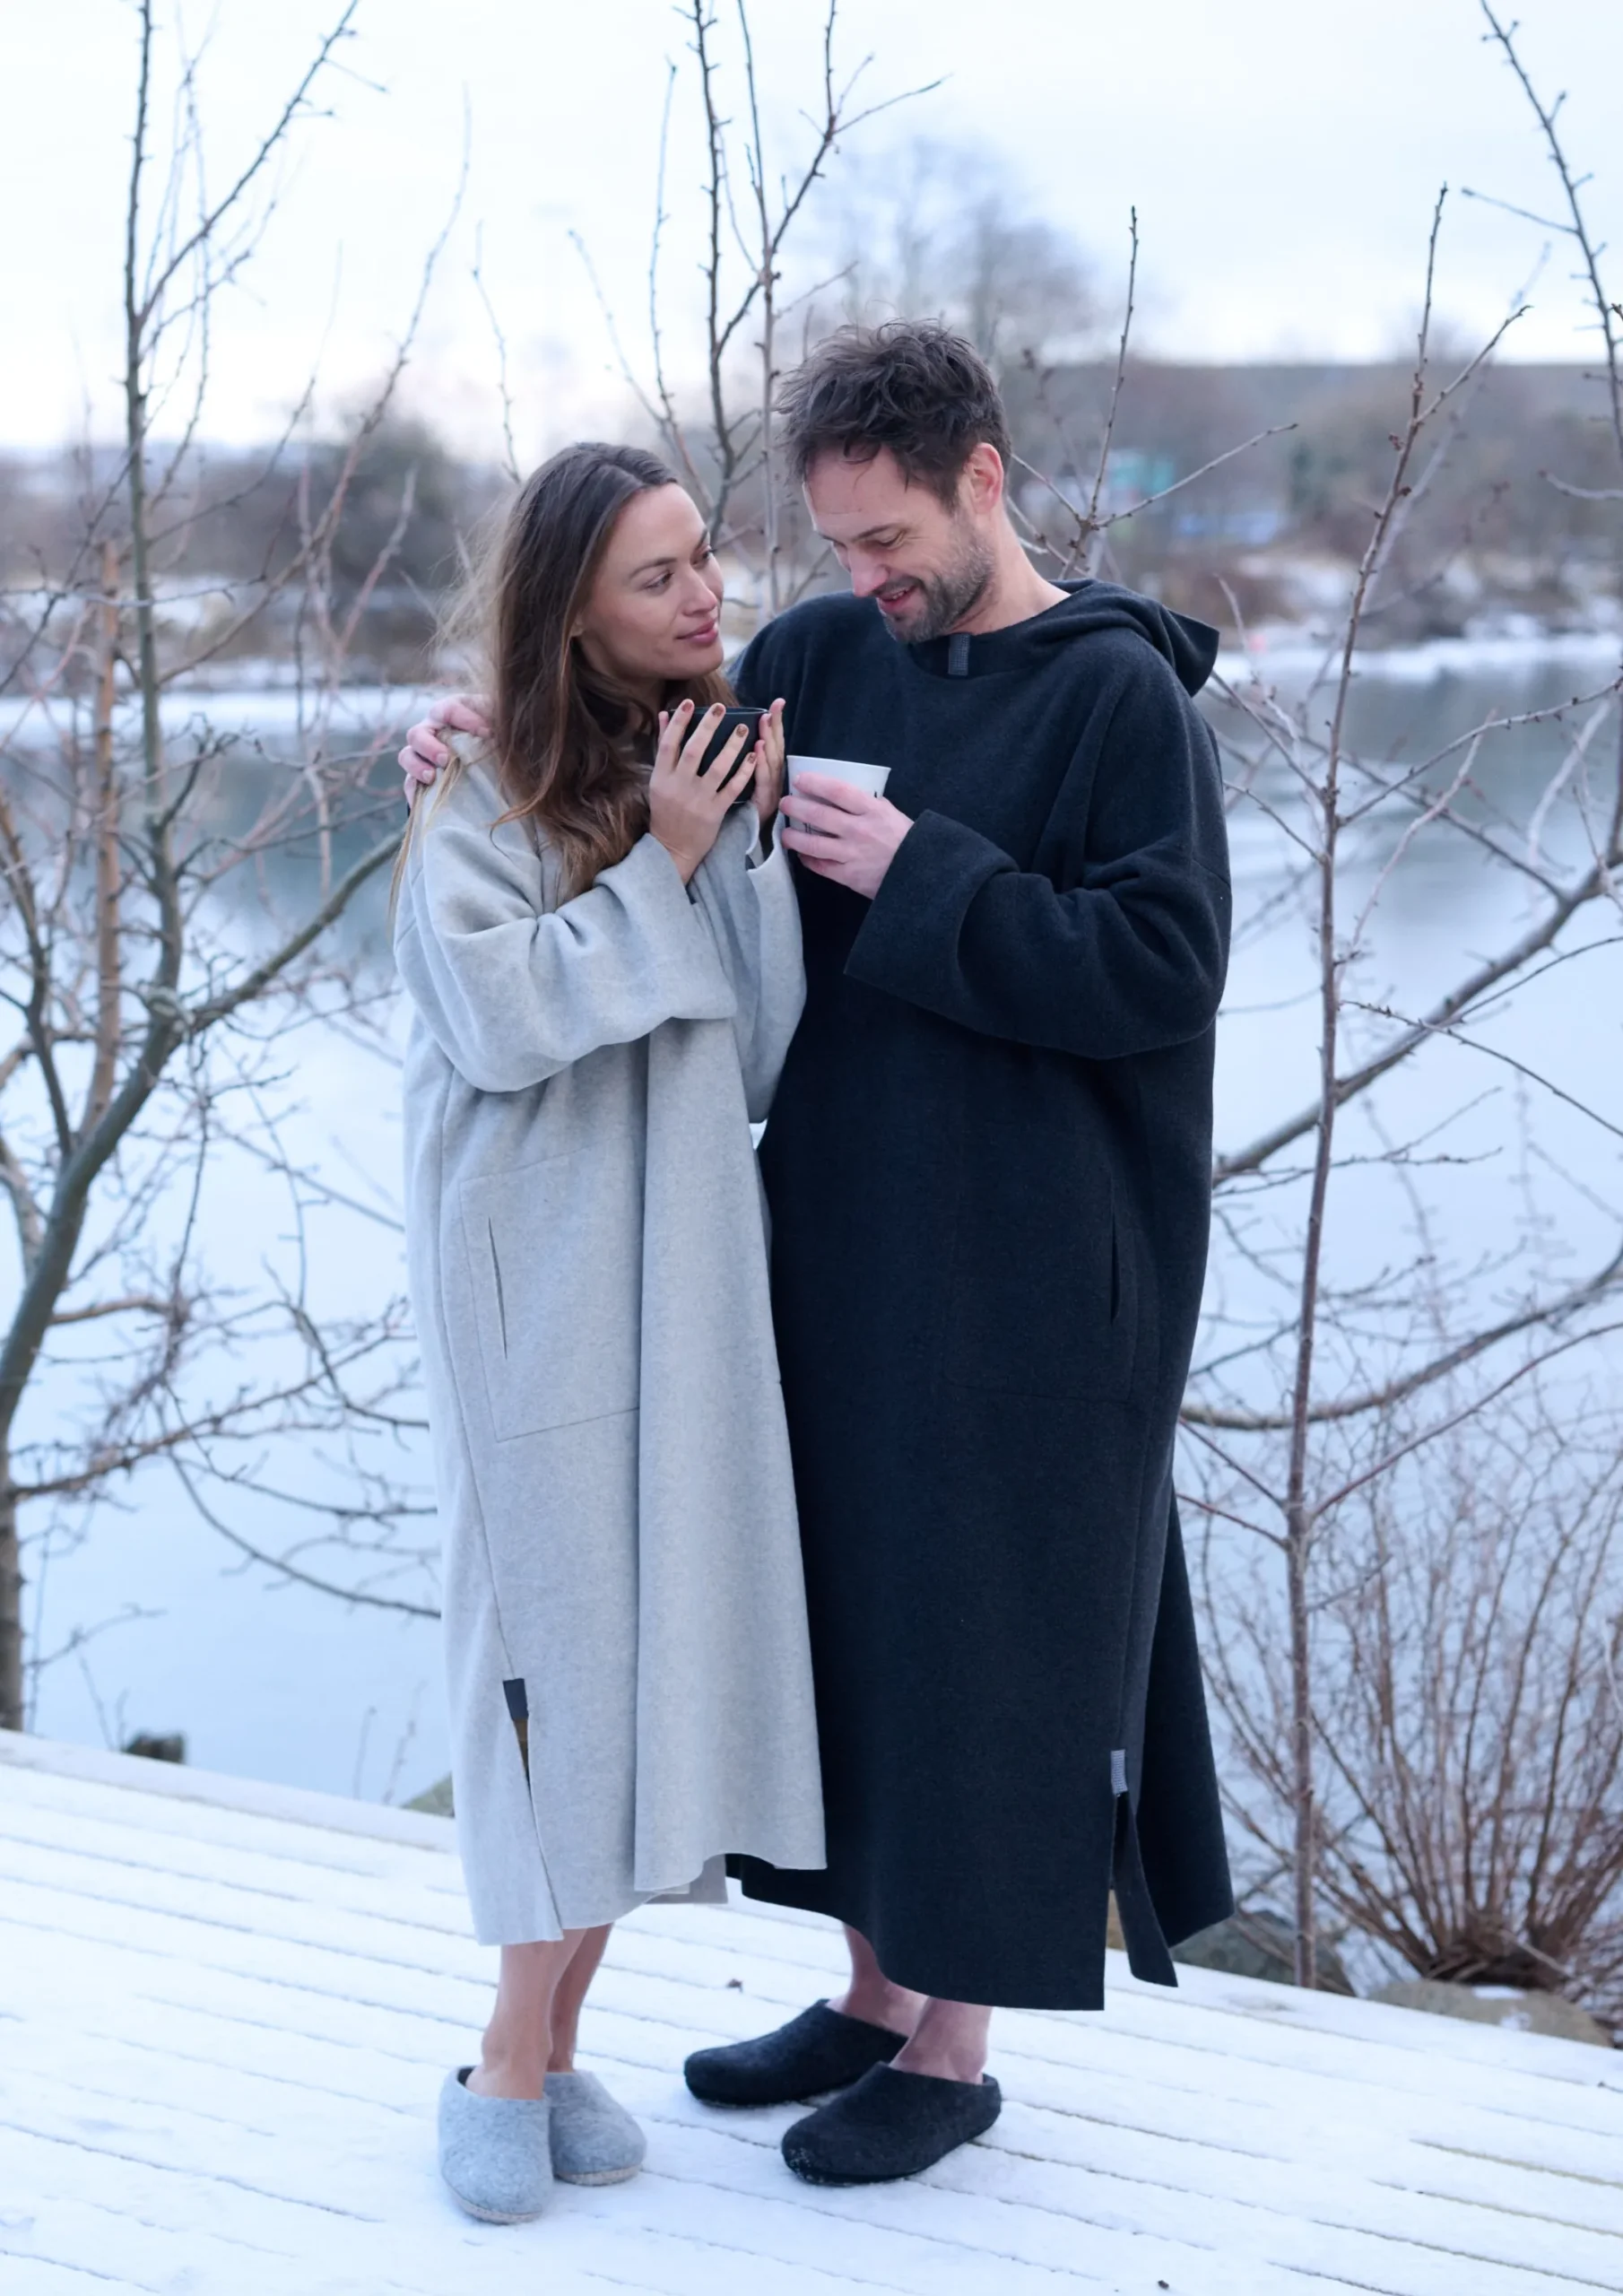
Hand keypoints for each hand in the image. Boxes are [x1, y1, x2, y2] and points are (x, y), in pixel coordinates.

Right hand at [400, 696, 491, 806]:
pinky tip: (427, 801)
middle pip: (417, 734)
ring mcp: (423, 756)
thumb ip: (500, 720)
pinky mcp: (421, 779)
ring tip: (431, 778)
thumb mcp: (500, 721)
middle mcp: (431, 731)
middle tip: (446, 759)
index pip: (448, 710)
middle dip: (429, 746)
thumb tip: (502, 731)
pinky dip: (414, 792)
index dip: (465, 719)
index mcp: (449, 712)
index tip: (488, 733)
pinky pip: (410, 785)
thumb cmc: (497, 733)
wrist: (496, 758)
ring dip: (416, 767)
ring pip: (407, 756)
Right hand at [649, 700, 754, 882]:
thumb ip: (663, 747)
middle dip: (708, 727)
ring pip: (717, 767)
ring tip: (743, 729)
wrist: (672, 848)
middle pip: (694, 751)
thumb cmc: (665, 811)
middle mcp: (678, 786)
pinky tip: (753, 755)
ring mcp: (697, 800)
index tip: (689, 703)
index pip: (668, 744)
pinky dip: (743, 771)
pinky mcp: (714, 812)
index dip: (678, 722)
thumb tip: (664, 714)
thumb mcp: (658, 780)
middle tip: (722, 708)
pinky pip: (732, 788)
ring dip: (731, 746)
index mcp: (662, 777)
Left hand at [750, 698, 786, 840]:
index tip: (776, 703)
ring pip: (771, 764)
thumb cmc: (742, 814)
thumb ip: (746, 763)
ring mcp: (770, 793)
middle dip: (775, 727)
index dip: (775, 723)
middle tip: (773, 707)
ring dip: (769, 740)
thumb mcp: (746, 784)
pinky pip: (761, 783)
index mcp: (769, 774)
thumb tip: (750, 739)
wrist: (747, 843)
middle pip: (776, 749)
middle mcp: (773, 781)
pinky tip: (759, 750)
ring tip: (765, 722)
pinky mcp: (762, 805)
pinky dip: (761, 765)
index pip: (773, 743)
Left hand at [777, 773, 912, 898]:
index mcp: (871, 810)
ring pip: (813, 844)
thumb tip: (849, 797)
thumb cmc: (907, 841)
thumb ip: (871, 805)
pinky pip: (821, 867)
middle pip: (819, 815)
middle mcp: (858, 830)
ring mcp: (852, 854)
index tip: (799, 780)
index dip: (814, 783)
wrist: (920, 873)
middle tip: (785, 803)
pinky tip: (802, 855)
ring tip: (785, 834)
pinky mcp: (849, 876)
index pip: (837, 791)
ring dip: (794, 838)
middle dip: (796, 807)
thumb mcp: (892, 814)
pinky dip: (808, 860)